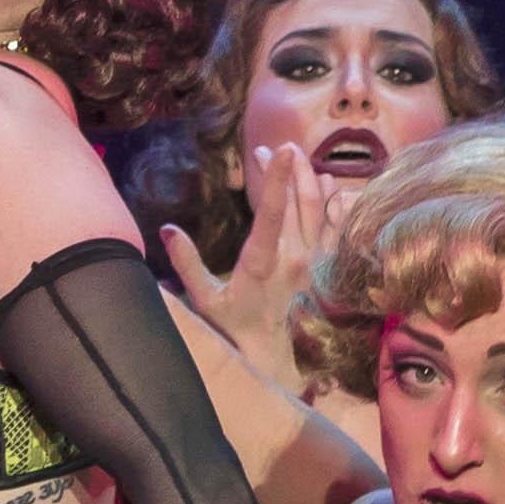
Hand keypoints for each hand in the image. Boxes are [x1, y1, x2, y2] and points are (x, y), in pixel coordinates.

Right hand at [155, 139, 364, 387]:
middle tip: (275, 148)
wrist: (273, 357)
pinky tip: (332, 186)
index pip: (271, 211)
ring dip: (311, 179)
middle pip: (298, 200)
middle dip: (288, 168)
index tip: (279, 147)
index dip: (276, 177)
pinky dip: (336, 204)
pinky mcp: (325, 267)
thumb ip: (187, 263)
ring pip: (319, 209)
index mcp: (262, 261)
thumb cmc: (234, 328)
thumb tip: (167, 230)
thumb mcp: (205, 300)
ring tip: (301, 158)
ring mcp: (314, 262)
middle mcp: (294, 257)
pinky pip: (336, 228)